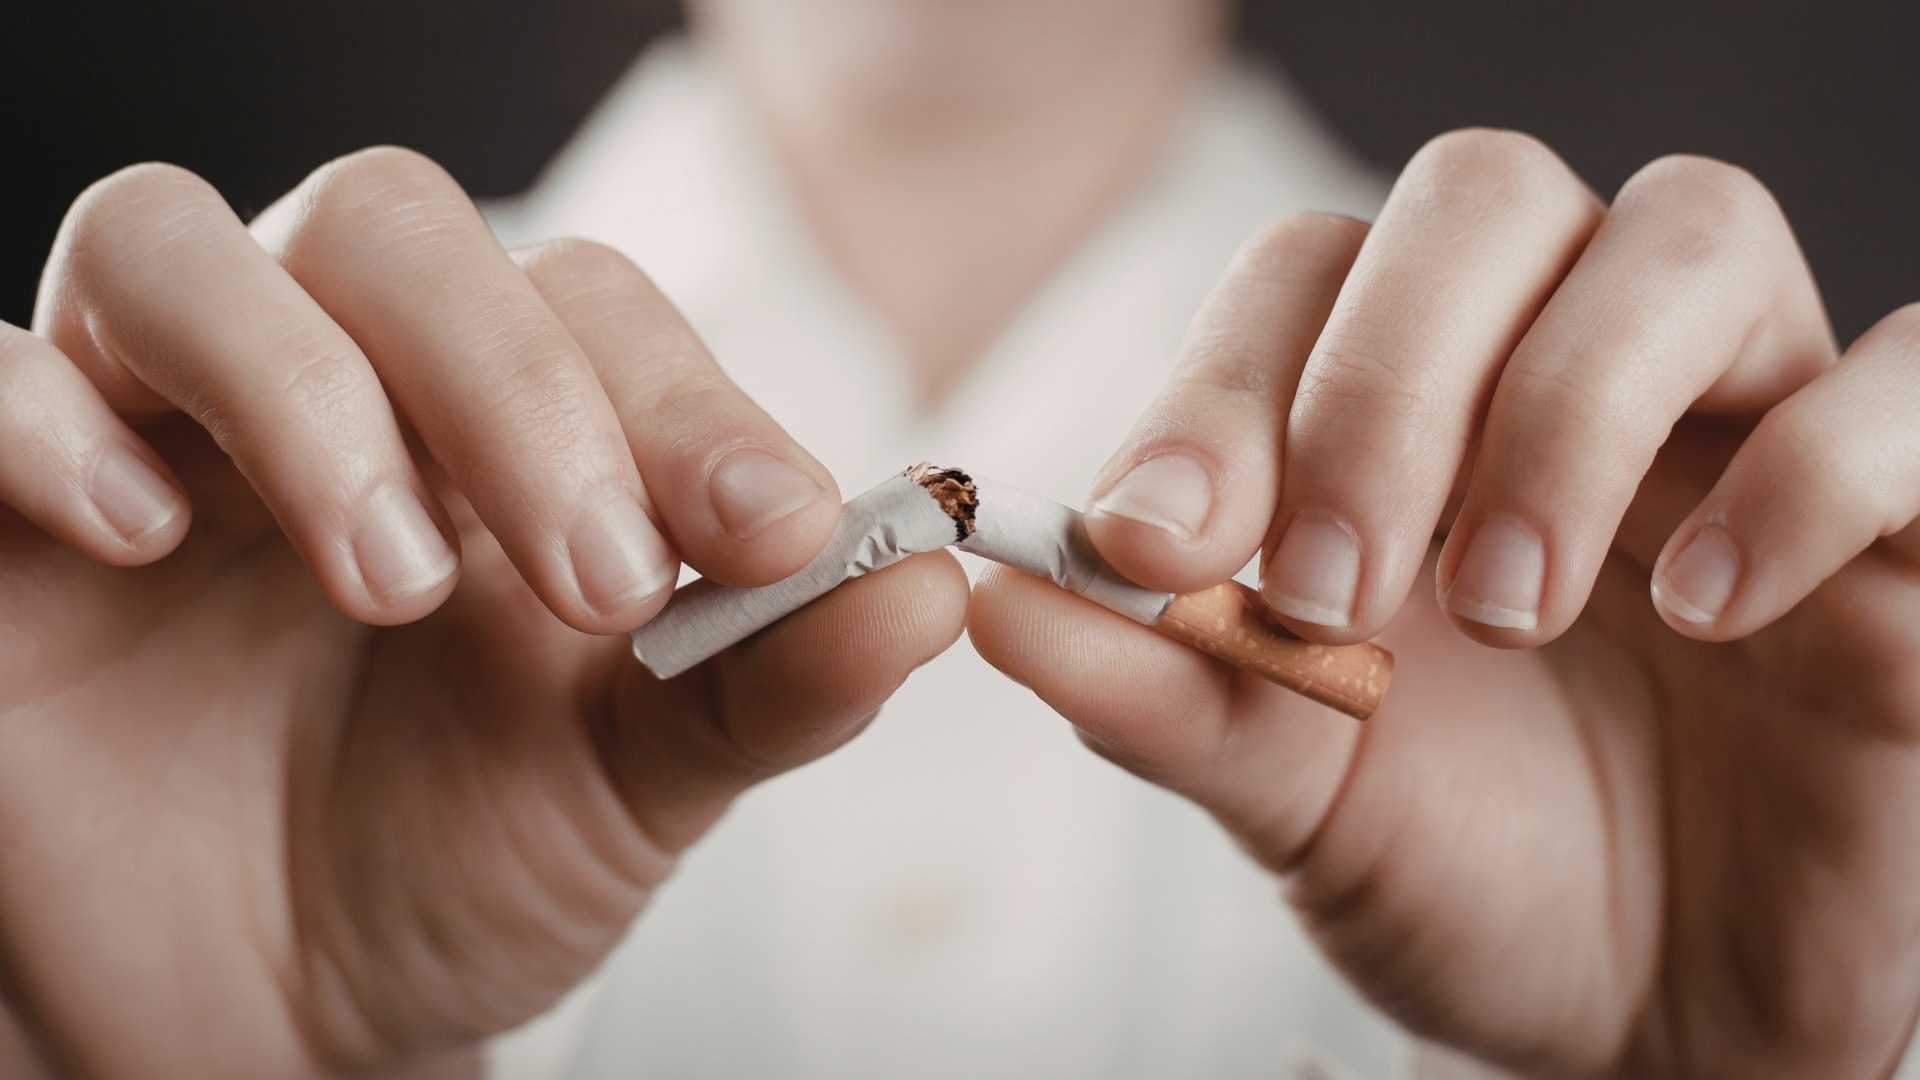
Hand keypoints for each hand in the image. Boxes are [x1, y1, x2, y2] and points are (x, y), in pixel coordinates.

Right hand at [0, 148, 966, 1077]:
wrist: (277, 1016)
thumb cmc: (462, 865)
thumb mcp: (641, 781)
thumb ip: (775, 679)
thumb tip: (932, 589)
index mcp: (496, 421)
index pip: (586, 305)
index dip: (682, 393)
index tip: (774, 530)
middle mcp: (326, 382)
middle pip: (393, 231)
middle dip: (512, 387)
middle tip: (594, 574)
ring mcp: (149, 427)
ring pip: (177, 248)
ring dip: (308, 390)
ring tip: (395, 577)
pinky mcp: (6, 516)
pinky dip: (49, 421)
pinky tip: (150, 532)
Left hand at [970, 130, 1919, 1077]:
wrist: (1640, 1025)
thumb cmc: (1461, 873)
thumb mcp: (1283, 788)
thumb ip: (1153, 684)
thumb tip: (989, 598)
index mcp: (1406, 413)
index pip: (1309, 272)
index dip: (1227, 379)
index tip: (1159, 546)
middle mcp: (1568, 374)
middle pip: (1486, 199)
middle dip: (1387, 375)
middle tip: (1334, 582)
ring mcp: (1744, 425)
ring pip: (1693, 236)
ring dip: (1570, 405)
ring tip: (1507, 600)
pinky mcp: (1901, 527)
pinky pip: (1911, 381)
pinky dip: (1814, 461)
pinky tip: (1714, 606)